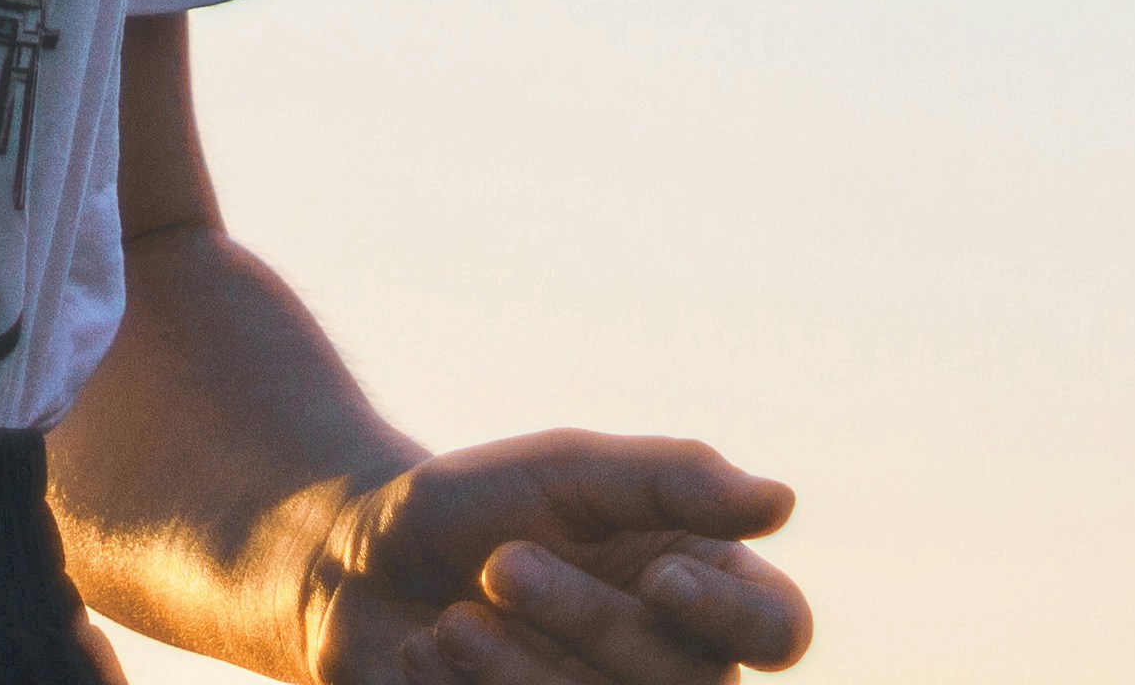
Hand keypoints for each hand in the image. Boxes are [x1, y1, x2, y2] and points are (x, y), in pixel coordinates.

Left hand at [305, 430, 806, 684]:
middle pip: (686, 680)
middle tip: (502, 565)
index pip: (778, 626)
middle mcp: (673, 667)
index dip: (730, 614)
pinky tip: (425, 656)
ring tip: (450, 623)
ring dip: (521, 674)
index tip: (658, 578)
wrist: (353, 565)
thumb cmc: (475, 506)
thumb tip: (781, 501)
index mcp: (702, 589)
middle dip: (587, 621)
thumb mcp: (565, 470)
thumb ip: (670, 480)